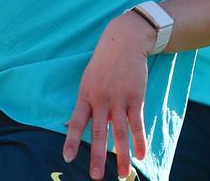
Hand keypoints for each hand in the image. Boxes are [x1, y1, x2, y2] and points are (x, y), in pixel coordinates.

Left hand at [63, 12, 153, 179]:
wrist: (124, 41)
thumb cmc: (103, 63)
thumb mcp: (88, 79)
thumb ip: (85, 103)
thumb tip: (73, 125)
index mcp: (85, 95)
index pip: (76, 122)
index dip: (72, 141)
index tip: (68, 158)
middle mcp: (101, 99)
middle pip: (99, 132)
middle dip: (98, 156)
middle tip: (96, 177)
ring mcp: (119, 98)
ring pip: (120, 132)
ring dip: (122, 155)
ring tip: (123, 175)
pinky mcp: (136, 97)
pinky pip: (137, 123)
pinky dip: (139, 140)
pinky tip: (141, 154)